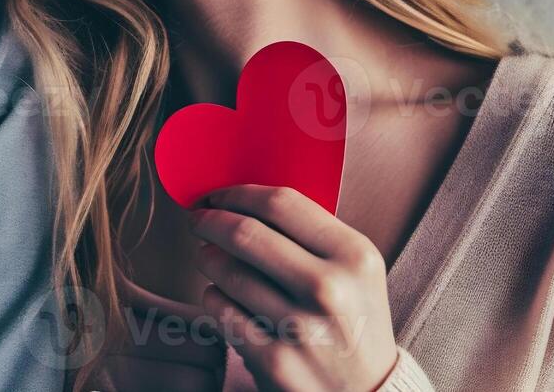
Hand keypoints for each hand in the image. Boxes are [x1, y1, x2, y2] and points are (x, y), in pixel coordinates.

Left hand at [190, 185, 398, 391]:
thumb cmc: (353, 322)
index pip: (280, 204)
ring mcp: (300, 327)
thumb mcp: (354, 271)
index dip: (238, 193)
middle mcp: (329, 288)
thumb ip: (310, 234)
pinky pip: (220, 311)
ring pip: (225, 271)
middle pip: (244, 232)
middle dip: (210, 221)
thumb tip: (243, 200)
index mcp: (354, 255)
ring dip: (208, 260)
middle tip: (199, 220)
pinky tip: (223, 297)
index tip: (219, 195)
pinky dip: (214, 297)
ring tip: (211, 260)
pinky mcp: (274, 361)